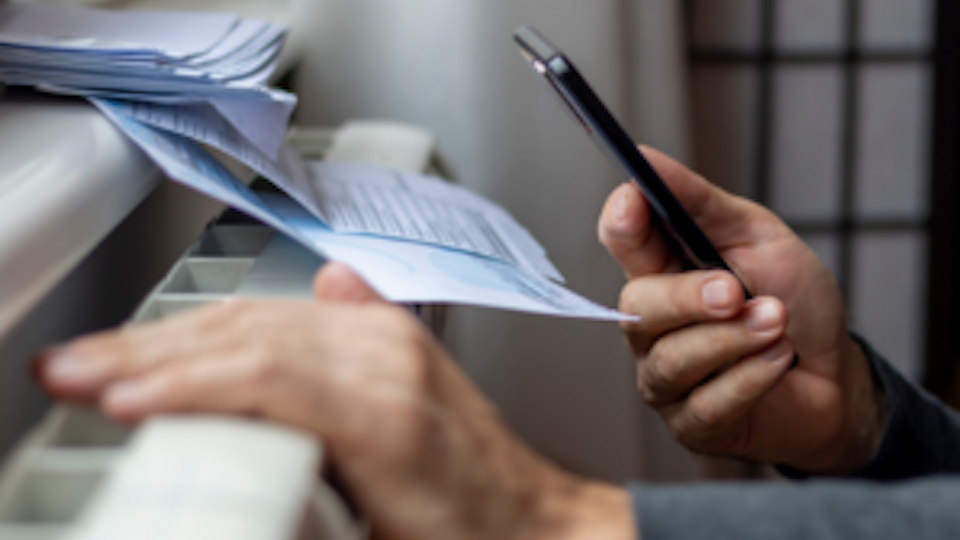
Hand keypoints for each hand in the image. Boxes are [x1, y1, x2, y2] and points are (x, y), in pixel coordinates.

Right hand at [37, 263, 632, 539]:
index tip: (113, 397)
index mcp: (389, 420)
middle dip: (151, 350)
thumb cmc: (466, 538)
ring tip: (113, 354)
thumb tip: (234, 487)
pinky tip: (197, 324)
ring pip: (265, 317)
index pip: (262, 378)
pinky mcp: (392, 337)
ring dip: (178, 333)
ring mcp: (393, 341)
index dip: (179, 383)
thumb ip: (308, 508)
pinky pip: (298, 316)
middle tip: (78, 367)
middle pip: (251, 335)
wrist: (532, 519)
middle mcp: (391, 364)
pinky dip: (233, 322)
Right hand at [598, 147, 884, 474]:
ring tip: (778, 324)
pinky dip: (751, 378)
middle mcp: (653, 326)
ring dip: (733, 340)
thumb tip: (645, 157)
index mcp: (662, 270)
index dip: (621, 221)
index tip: (635, 201)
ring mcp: (667, 377)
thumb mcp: (757, 236)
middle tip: (735, 291)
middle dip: (688, 297)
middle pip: (636, 307)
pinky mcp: (692, 423)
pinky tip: (779, 362)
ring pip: (671, 359)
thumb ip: (700, 201)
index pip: (621, 241)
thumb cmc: (793, 301)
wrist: (836, 374)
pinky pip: (706, 404)